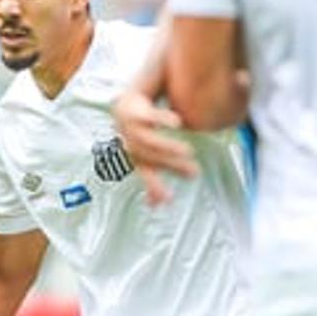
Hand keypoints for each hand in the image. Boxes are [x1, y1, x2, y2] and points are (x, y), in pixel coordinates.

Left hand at [113, 88, 195, 205]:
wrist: (122, 109)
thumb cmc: (137, 138)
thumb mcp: (145, 160)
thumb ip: (152, 181)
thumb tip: (156, 206)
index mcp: (137, 159)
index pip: (147, 176)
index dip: (156, 188)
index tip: (170, 200)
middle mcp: (134, 146)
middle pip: (154, 158)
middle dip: (173, 166)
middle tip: (194, 172)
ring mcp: (134, 129)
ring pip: (151, 140)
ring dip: (169, 147)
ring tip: (188, 152)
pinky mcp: (138, 112)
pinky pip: (150, 116)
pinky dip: (162, 120)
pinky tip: (176, 123)